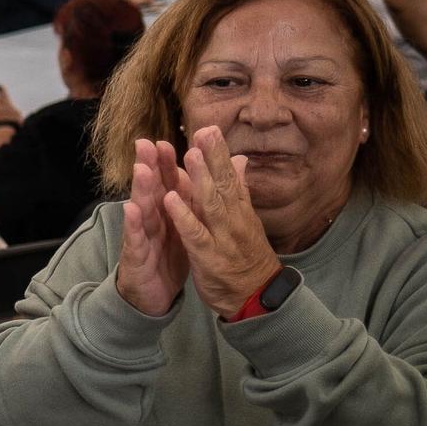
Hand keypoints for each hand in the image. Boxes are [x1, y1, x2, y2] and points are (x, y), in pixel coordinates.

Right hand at [115, 139, 189, 315]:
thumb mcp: (182, 227)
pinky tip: (130, 209)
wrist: (152, 296)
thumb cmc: (166, 257)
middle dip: (149, 166)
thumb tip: (205, 174)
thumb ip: (190, 200)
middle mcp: (151, 219)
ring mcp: (141, 237)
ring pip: (142, 209)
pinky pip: (136, 239)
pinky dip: (133, 224)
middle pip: (151, 189)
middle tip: (146, 143)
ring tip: (141, 169)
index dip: (166, 161)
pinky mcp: (136, 257)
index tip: (167, 139)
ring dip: (140, 189)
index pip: (167, 182)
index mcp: (166, 212)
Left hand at [161, 127, 283, 317]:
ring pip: (210, 203)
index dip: (220, 153)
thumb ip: (240, 190)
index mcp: (239, 210)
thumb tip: (240, 161)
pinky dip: (183, 215)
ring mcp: (222, 237)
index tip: (209, 129)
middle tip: (203, 131)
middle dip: (212, 157)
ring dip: (199, 179)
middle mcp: (233, 219)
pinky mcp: (209, 256)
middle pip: (222, 184)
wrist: (256, 296)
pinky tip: (170, 198)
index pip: (229, 177)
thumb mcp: (245, 221)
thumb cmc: (247, 257)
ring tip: (188, 154)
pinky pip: (194, 233)